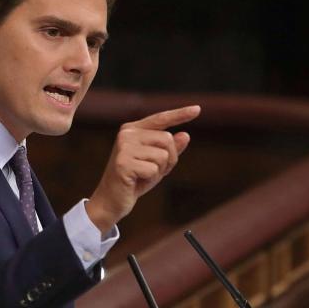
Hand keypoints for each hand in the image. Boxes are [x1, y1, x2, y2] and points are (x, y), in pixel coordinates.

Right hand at [85, 105, 200, 234]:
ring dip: (159, 171)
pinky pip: (154, 169)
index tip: (197, 109)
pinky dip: (150, 179)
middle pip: (167, 139)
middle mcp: (127, 134)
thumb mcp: (157, 163)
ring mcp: (124, 147)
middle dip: (170, 159)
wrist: (111, 200)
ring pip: (163, 155)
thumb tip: (185, 135)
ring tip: (143, 176)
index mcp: (132, 129)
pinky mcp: (123, 163)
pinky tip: (136, 181)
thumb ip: (170, 149)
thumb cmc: (135, 180)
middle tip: (154, 171)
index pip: (160, 119)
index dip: (179, 114)